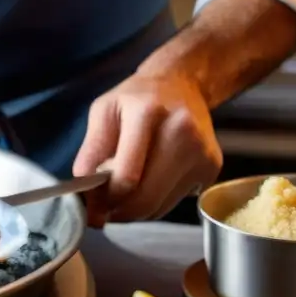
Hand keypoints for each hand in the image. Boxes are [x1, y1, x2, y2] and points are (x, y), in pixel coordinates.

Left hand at [72, 73, 222, 226]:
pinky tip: (144, 187)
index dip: (105, 199)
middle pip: (146, 198)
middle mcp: (181, 133)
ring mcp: (202, 153)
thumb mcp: (103, 112)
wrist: (182, 84)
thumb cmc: (135, 99)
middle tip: (102, 211)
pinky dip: (153, 204)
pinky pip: (173, 202)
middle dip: (118, 211)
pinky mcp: (212, 168)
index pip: (126, 176)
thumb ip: (91, 151)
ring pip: (160, 207)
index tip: (91, 205)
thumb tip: (83, 191)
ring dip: (134, 212)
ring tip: (120, 197)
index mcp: (147, 113)